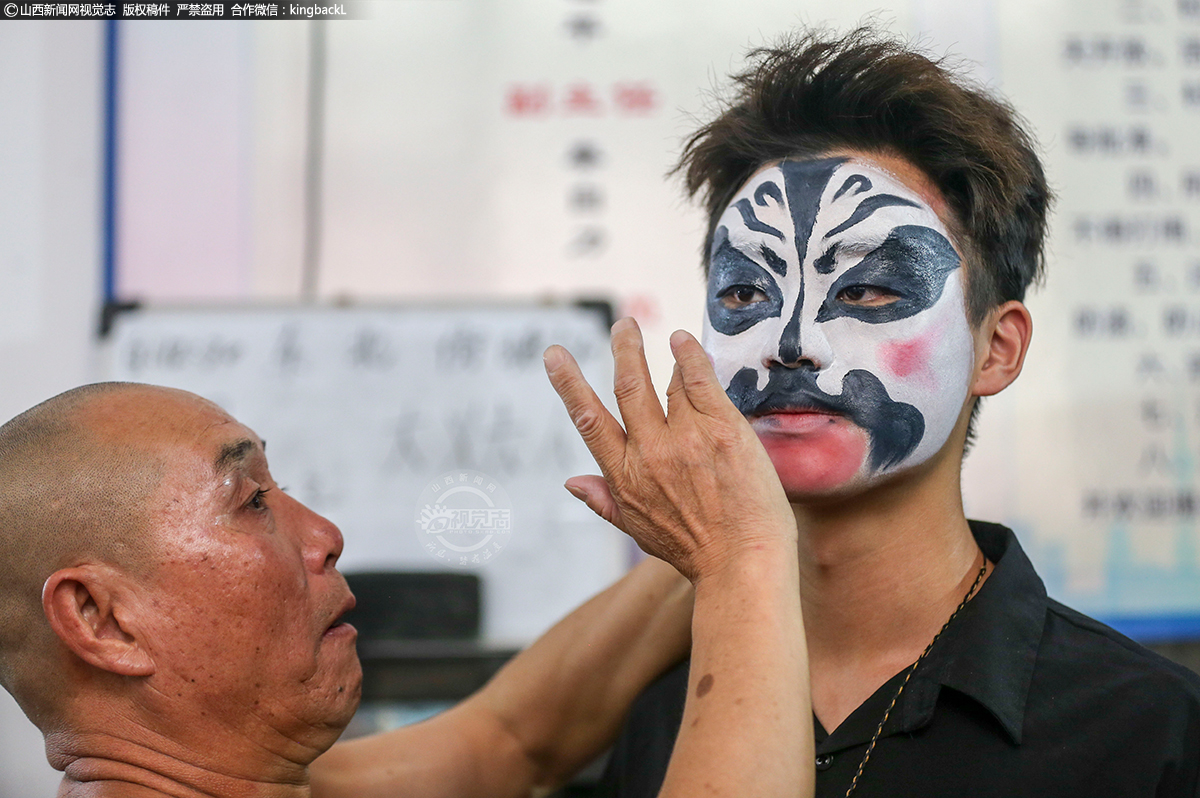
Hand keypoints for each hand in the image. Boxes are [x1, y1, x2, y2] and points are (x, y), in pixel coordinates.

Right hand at [543, 318, 795, 582]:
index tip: (555, 355)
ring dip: (662, 354)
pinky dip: (689, 354)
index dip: (568, 383)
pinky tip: (682, 341)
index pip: (588, 420)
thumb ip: (603, 502)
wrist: (743, 564)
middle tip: (622, 324)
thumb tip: (570, 483)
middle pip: (627, 387)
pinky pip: (700, 380)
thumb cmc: (695, 551)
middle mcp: (651, 452)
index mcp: (625, 476)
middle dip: (622, 349)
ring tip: (664, 336)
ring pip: (667, 382)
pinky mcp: (722, 429)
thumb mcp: (639, 531)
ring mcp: (687, 437)